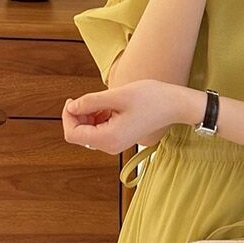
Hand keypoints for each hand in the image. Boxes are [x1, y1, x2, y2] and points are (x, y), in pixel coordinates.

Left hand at [62, 79, 176, 154]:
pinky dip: (98, 118)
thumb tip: (72, 106)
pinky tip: (110, 107)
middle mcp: (111, 146)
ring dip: (89, 116)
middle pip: (79, 135)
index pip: (73, 134)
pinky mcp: (120, 139)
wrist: (175, 105)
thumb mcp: (117, 95)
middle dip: (79, 115)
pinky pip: (100, 131)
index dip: (68, 116)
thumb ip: (90, 102)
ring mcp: (116, 144)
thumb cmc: (151, 98)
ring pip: (88, 132)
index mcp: (109, 138)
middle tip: (89, 98)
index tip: (74, 100)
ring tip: (104, 101)